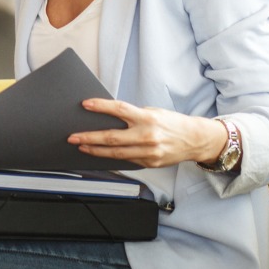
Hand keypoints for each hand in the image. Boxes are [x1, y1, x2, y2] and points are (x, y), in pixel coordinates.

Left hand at [68, 99, 230, 168]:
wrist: (195, 140)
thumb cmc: (172, 123)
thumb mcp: (153, 112)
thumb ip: (133, 115)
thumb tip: (109, 116)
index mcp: (147, 118)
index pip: (119, 109)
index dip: (100, 106)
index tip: (85, 104)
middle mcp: (147, 136)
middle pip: (112, 137)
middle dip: (89, 137)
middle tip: (73, 136)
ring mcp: (148, 152)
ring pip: (116, 153)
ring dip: (95, 150)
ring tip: (82, 146)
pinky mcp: (149, 164)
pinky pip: (126, 161)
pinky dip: (111, 157)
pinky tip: (100, 154)